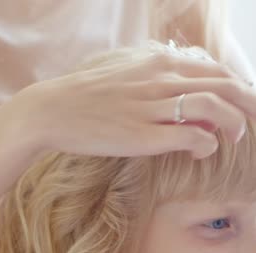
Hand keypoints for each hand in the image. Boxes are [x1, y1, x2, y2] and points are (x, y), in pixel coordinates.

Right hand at [21, 49, 255, 158]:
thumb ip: (154, 80)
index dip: (239, 88)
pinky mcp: (141, 135)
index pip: (216, 70)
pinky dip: (206, 143)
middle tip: (252, 122)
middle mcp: (161, 80)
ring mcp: (152, 107)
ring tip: (235, 137)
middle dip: (249, 103)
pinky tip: (201, 152)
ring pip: (214, 106)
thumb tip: (177, 96)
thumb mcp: (123, 78)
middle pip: (225, 84)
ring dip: (235, 122)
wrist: (52, 111)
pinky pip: (191, 135)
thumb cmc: (85, 97)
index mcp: (158, 64)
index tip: (244, 105)